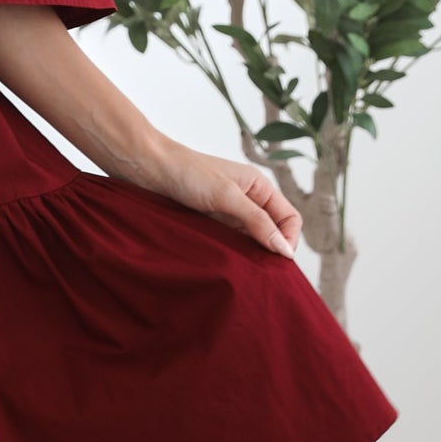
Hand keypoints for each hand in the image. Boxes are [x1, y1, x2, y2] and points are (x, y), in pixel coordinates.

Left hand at [132, 142, 301, 255]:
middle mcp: (249, 200)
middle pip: (274, 232)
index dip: (288, 240)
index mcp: (260, 187)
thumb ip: (257, 221)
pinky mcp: (213, 223)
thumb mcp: (227, 197)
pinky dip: (235, 253)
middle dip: (272, 251)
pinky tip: (229, 264)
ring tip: (246, 271)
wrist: (150, 169)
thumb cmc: (189, 173)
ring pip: (252, 240)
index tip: (278, 260)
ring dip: (252, 255)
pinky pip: (232, 242)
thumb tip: (284, 249)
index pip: (290, 219)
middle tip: (264, 273)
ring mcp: (230, 213)